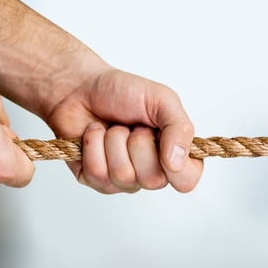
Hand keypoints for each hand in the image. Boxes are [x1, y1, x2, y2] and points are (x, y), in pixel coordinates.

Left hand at [44, 67, 202, 193]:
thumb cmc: (124, 92)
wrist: (81, 87)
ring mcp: (123, 179)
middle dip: (138, 144)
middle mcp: (151, 171)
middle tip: (134, 126)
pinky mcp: (95, 179)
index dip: (176, 165)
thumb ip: (180, 128)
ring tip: (112, 127)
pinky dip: (93, 146)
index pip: (187, 180)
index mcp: (174, 153)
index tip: (161, 137)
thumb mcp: (162, 99)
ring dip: (114, 142)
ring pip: (123, 177)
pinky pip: (97, 174)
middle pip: (153, 180)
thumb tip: (178, 162)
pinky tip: (95, 134)